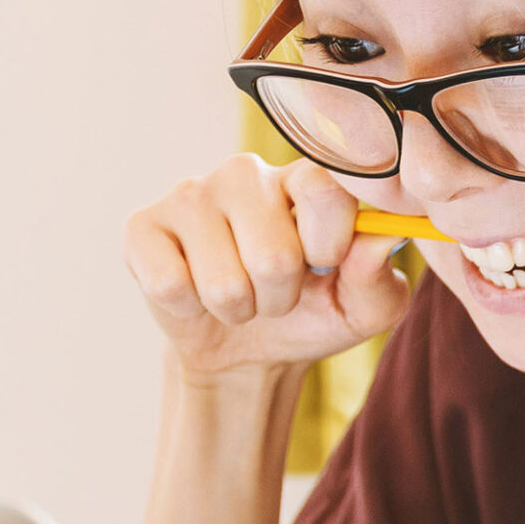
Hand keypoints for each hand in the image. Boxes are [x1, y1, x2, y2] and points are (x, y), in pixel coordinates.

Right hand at [124, 153, 411, 380]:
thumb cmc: (313, 314)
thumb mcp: (363, 309)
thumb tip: (382, 237)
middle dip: (280, 297)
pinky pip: (170, 284)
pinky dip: (190, 309)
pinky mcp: (142, 226)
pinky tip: (193, 292)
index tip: (326, 266)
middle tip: (276, 293)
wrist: (247, 350)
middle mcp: (247, 173)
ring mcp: (190, 194)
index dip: (329, 244)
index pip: (324, 189)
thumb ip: (379, 275)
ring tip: (239, 296)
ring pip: (223, 281)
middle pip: (273, 254)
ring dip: (238, 308)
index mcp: (306, 179)